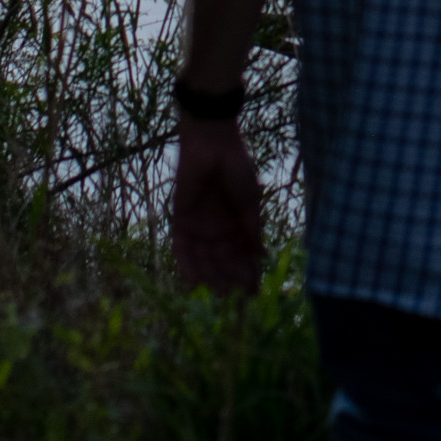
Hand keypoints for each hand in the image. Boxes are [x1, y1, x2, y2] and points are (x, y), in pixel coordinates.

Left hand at [168, 117, 265, 295]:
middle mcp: (217, 228)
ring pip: (203, 259)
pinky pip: (181, 249)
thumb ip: (251, 228)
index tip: (254, 292)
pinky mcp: (180, 220)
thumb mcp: (250, 202)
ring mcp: (199, 225)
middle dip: (229, 278)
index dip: (248, 272)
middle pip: (222, 260)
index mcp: (236, 223)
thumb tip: (260, 255)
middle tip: (236, 297)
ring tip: (219, 293)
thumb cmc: (236, 167)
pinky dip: (186, 265)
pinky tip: (193, 282)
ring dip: (211, 276)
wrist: (213, 144)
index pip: (242, 254)